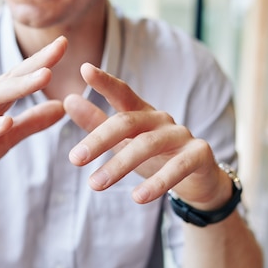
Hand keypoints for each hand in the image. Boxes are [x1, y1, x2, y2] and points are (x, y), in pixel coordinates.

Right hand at [0, 36, 68, 194]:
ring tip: (45, 76)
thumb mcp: (7, 138)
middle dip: (36, 63)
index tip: (65, 42)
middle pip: (10, 79)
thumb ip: (32, 122)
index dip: (42, 60)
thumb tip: (62, 107)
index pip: (20, 76)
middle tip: (60, 47)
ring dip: (19, 87)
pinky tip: (7, 122)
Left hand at [64, 63, 230, 209]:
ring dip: (120, 165)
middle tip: (74, 159)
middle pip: (128, 122)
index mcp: (143, 113)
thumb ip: (97, 122)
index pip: (123, 93)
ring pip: (148, 145)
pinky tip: (137, 198)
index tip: (84, 69)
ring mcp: (182, 135)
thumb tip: (68, 100)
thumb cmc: (156, 157)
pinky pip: (178, 167)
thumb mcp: (124, 142)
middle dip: (99, 139)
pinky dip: (157, 183)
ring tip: (95, 185)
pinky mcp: (199, 155)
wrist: (199, 180)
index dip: (106, 81)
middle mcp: (161, 119)